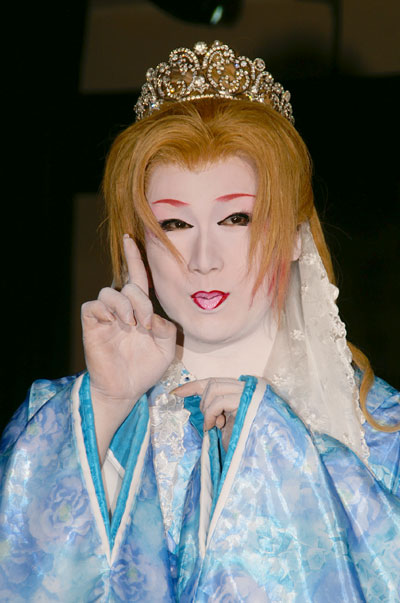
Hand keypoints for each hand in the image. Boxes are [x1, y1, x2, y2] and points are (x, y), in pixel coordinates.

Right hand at [81, 235, 175, 458]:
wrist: (126, 389)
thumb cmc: (146, 367)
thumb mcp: (166, 348)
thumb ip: (166, 328)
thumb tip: (154, 315)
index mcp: (140, 309)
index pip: (137, 277)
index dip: (133, 258)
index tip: (131, 238)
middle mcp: (122, 309)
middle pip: (128, 284)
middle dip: (140, 299)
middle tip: (146, 322)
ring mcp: (106, 317)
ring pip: (108, 292)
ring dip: (124, 304)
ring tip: (131, 324)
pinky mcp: (92, 326)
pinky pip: (92, 306)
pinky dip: (105, 310)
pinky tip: (115, 323)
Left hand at [172, 378, 244, 449]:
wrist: (253, 455)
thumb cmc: (240, 440)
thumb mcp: (223, 422)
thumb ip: (213, 409)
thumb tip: (187, 399)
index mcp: (241, 392)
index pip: (214, 381)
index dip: (194, 385)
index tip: (176, 392)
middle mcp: (246, 388)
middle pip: (213, 383)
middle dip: (203, 401)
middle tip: (208, 422)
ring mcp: (247, 393)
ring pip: (214, 388)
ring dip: (207, 408)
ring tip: (213, 425)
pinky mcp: (246, 401)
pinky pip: (219, 401)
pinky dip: (211, 414)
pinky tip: (215, 426)